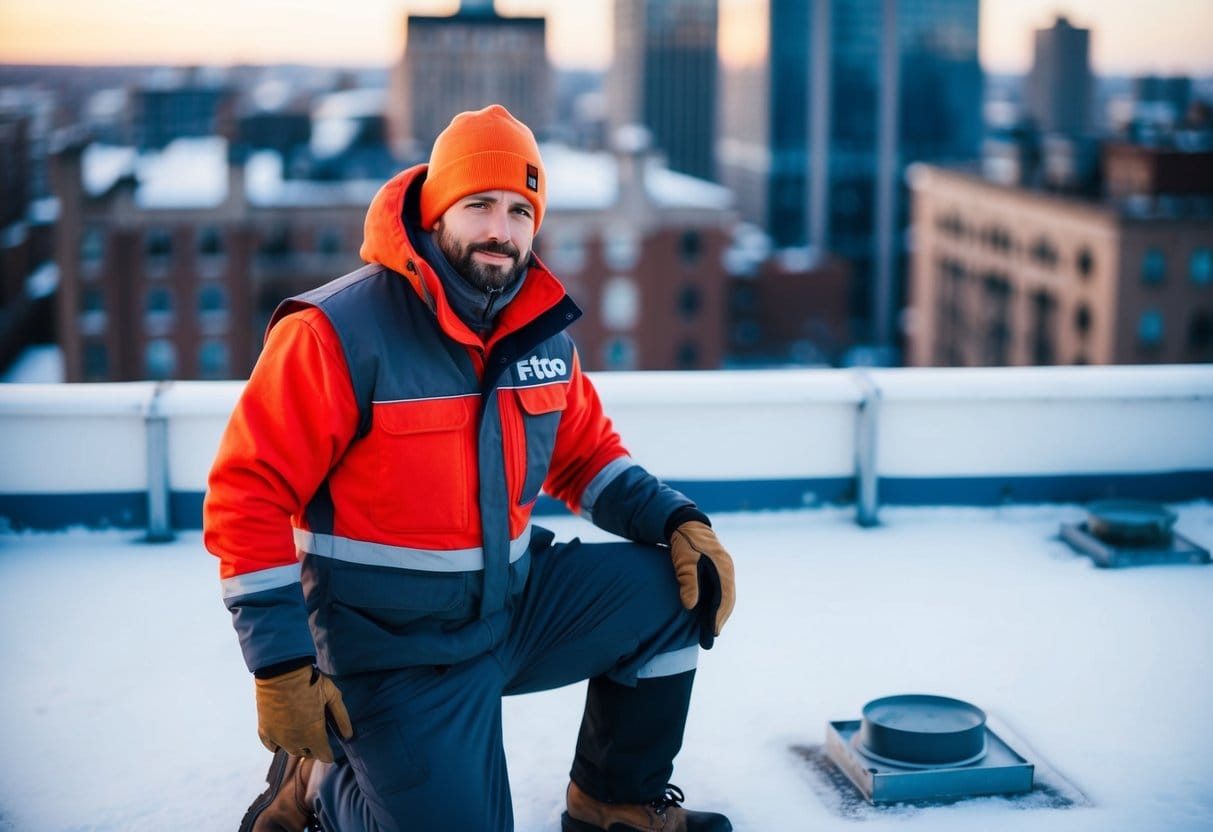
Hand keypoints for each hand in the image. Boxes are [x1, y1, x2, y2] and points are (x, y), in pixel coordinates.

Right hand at [254, 664, 352, 761]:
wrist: (282, 672)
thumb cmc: (310, 682)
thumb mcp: (332, 696)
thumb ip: (342, 718)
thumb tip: (348, 735)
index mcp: (313, 735)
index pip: (324, 756)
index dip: (329, 752)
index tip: (330, 746)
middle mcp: (296, 742)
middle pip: (308, 754)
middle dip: (314, 746)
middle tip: (316, 731)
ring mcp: (279, 738)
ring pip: (291, 750)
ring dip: (298, 743)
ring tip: (302, 729)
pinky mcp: (265, 730)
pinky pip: (272, 746)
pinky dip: (278, 742)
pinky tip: (284, 733)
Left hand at [669, 521, 735, 648]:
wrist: (685, 524)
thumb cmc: (685, 542)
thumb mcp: (684, 562)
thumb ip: (688, 583)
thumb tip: (690, 606)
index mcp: (723, 568)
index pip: (724, 598)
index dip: (719, 616)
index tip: (713, 632)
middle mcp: (727, 569)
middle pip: (727, 599)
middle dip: (721, 618)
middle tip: (713, 635)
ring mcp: (723, 568)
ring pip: (725, 595)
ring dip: (719, 612)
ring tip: (712, 628)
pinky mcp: (717, 568)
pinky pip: (720, 589)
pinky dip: (717, 602)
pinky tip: (708, 611)